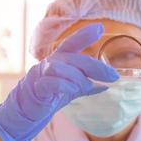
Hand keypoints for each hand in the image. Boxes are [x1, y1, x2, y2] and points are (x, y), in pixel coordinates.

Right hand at [0, 23, 118, 140]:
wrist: (26, 112)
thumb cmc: (50, 96)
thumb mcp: (72, 90)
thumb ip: (86, 86)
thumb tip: (106, 86)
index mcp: (59, 60)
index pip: (72, 43)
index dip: (84, 35)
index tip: (100, 28)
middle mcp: (50, 62)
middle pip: (75, 58)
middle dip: (96, 67)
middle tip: (114, 77)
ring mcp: (41, 73)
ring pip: (63, 68)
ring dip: (78, 80)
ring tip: (84, 88)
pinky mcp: (35, 87)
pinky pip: (52, 82)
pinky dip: (65, 86)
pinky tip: (72, 91)